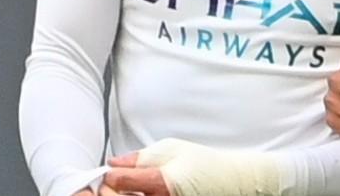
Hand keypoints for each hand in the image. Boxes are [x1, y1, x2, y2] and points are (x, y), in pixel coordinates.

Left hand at [106, 139, 280, 195]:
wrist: (231, 182)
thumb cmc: (204, 164)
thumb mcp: (172, 149)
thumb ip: (140, 157)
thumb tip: (114, 163)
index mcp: (161, 182)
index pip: (120, 181)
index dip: (110, 175)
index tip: (110, 172)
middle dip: (108, 191)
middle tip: (110, 184)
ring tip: (126, 191)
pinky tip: (139, 195)